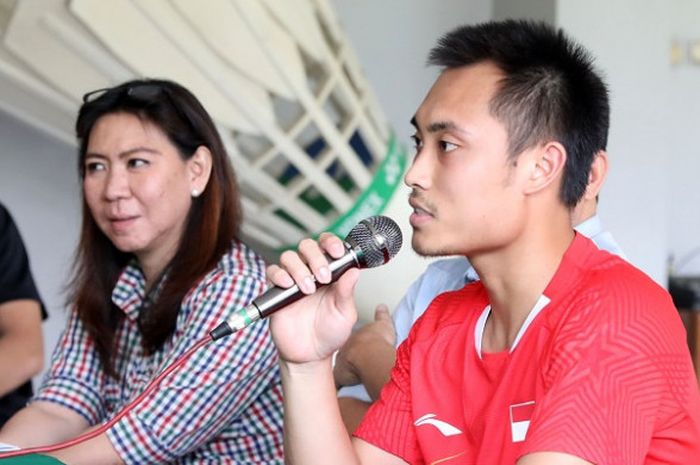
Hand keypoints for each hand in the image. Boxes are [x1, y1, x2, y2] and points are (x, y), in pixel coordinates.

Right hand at [268, 233, 359, 365]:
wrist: (311, 355)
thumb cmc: (329, 333)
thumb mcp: (345, 313)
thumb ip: (347, 292)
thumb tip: (354, 271)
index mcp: (330, 273)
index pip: (328, 246)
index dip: (331, 243)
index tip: (338, 252)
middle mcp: (311, 273)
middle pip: (307, 246)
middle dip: (316, 257)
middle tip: (323, 276)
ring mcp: (293, 281)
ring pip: (289, 257)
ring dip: (299, 269)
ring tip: (308, 289)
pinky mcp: (277, 292)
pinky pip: (272, 272)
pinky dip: (279, 274)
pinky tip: (289, 285)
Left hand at [333, 304, 396, 388]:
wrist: (370, 353)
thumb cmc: (378, 340)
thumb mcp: (383, 324)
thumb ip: (382, 315)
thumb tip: (381, 306)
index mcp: (354, 338)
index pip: (352, 342)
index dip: (356, 346)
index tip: (359, 351)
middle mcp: (345, 349)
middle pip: (344, 353)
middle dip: (348, 358)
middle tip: (355, 365)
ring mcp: (341, 362)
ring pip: (340, 366)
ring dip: (345, 371)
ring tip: (351, 377)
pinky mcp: (339, 376)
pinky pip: (338, 381)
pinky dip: (340, 384)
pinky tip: (342, 391)